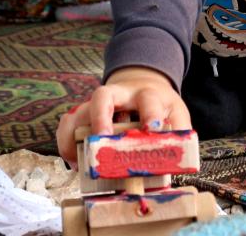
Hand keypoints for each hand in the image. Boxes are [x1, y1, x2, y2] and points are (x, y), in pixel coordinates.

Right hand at [56, 66, 190, 164]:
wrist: (143, 85)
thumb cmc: (160, 105)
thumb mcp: (176, 113)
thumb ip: (179, 132)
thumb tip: (178, 159)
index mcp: (146, 95)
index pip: (148, 99)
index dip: (150, 114)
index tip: (153, 129)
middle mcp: (119, 95)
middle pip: (103, 96)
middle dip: (100, 118)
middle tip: (103, 141)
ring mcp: (98, 103)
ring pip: (79, 111)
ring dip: (75, 134)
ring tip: (78, 160)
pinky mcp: (85, 113)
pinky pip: (68, 123)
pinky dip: (66, 141)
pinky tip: (73, 160)